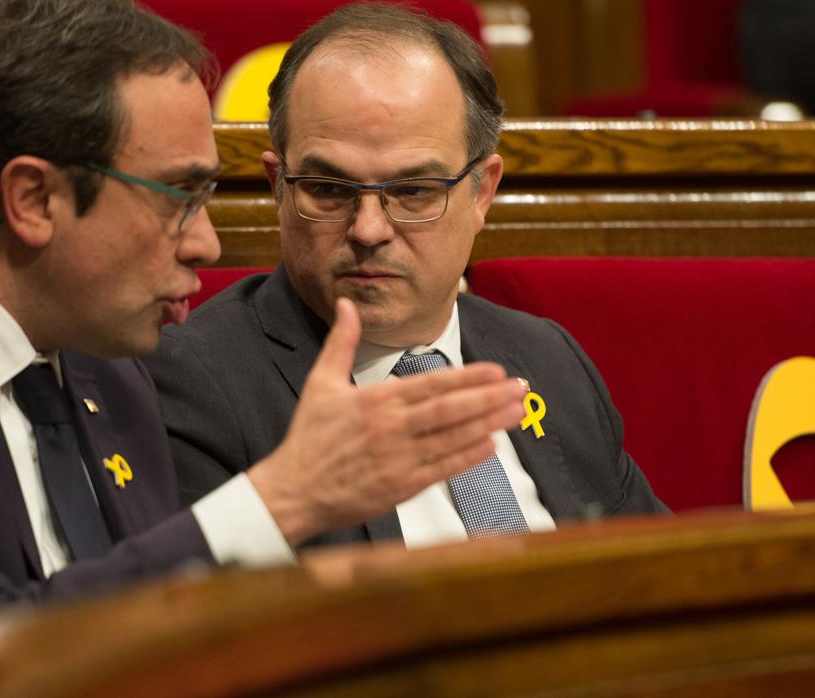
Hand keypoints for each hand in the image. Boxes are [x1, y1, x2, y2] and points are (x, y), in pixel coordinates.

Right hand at [249, 298, 526, 544]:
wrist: (293, 491)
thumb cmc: (308, 438)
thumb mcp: (321, 382)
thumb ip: (341, 341)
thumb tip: (347, 304)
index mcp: (376, 400)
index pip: (431, 384)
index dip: (468, 378)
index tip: (496, 370)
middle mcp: (391, 427)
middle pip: (450, 409)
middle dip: (490, 397)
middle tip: (521, 387)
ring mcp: (398, 458)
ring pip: (452, 437)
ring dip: (489, 423)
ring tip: (516, 411)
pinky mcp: (401, 487)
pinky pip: (442, 469)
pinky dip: (468, 457)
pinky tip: (490, 446)